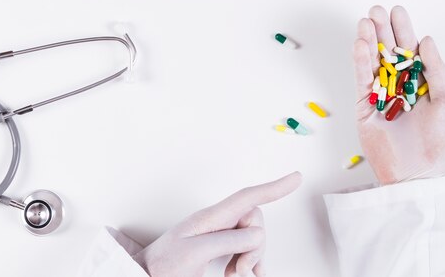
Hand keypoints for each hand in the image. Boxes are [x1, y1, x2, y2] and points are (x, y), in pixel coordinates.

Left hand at [132, 172, 301, 276]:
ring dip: (251, 258)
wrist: (147, 275)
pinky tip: (242, 272)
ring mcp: (219, 234)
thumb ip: (226, 240)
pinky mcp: (220, 247)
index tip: (297, 177)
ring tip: (232, 274)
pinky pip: (247, 249)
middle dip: (255, 246)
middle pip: (255, 221)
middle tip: (236, 270)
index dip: (274, 188)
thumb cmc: (164, 264)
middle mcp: (218, 221)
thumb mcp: (194, 253)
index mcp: (211, 217)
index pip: (248, 197)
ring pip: (254, 237)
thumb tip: (256, 232)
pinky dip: (249, 263)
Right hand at [353, 5, 444, 184]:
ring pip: (371, 61)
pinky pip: (361, 78)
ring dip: (367, 40)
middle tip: (376, 10)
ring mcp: (379, 93)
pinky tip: (360, 45)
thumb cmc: (436, 140)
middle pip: (387, 51)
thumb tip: (426, 41)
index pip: (409, 50)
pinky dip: (360, 61)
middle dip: (381, 30)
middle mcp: (397, 83)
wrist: (416, 172)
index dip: (403, 30)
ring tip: (365, 21)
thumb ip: (436, 70)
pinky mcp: (364, 104)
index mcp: (418, 81)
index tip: (397, 11)